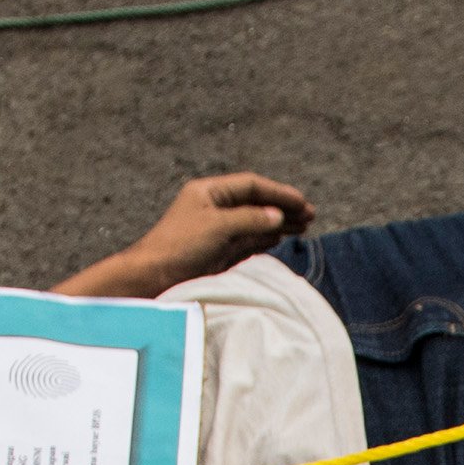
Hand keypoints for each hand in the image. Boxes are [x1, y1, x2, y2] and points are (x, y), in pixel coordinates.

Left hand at [63, 173, 317, 295]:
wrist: (154, 278)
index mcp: (209, 193)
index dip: (278, 193)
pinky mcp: (217, 253)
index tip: (302, 203)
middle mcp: (213, 209)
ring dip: (278, 224)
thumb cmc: (180, 247)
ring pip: (254, 223)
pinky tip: (280, 240)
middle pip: (255, 203)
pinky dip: (265, 240)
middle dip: (282, 208)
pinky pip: (247, 242)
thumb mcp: (219, 226)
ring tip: (303, 228)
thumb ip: (251, 219)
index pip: (251, 186)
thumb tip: (277, 217)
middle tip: (310, 216)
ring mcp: (216, 231)